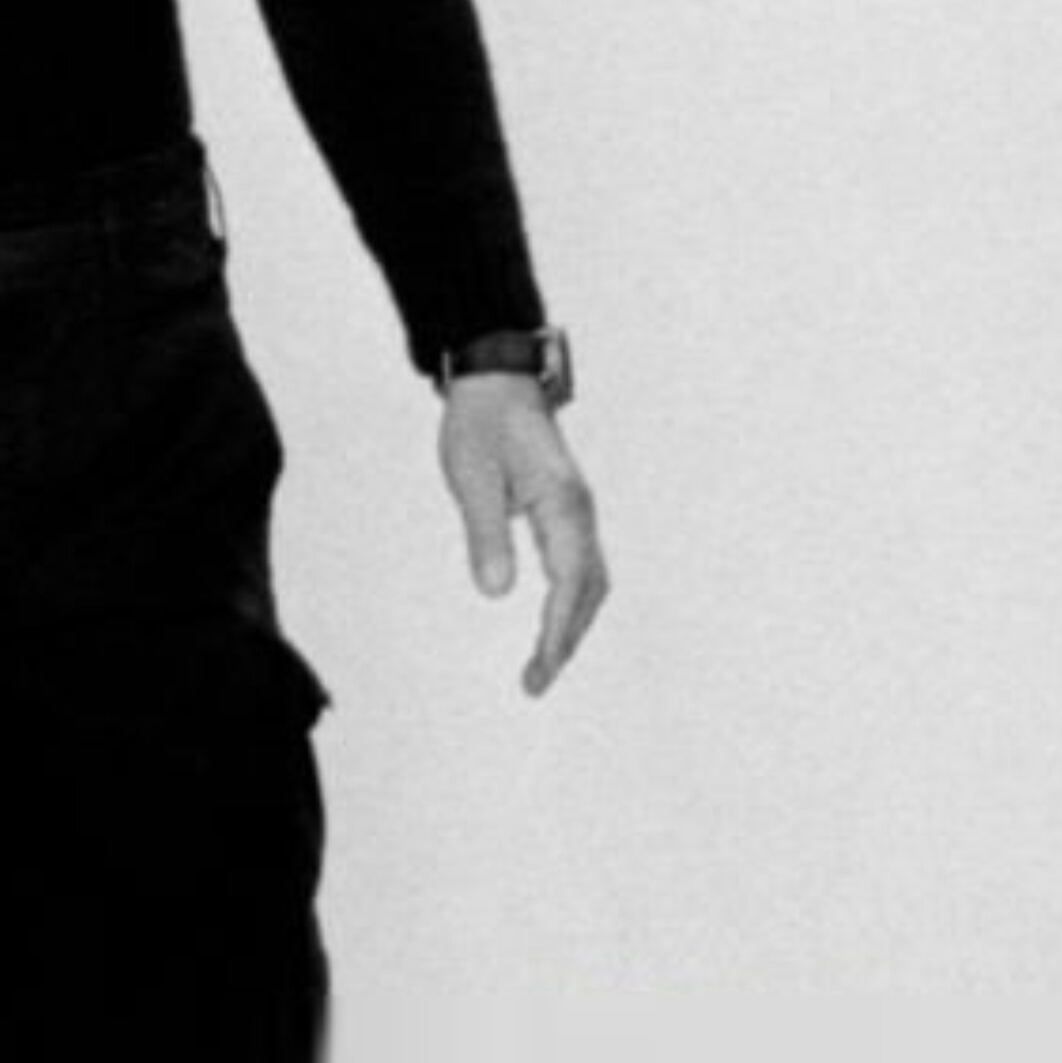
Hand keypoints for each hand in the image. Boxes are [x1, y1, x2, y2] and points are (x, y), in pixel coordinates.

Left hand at [439, 372, 608, 695]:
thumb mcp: (472, 478)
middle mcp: (580, 511)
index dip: (556, 632)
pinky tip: (551, 620)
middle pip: (588, 591)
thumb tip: (496, 593)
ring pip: (589, 581)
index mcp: (562, 504)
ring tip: (542, 664)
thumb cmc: (481, 423)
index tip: (538, 670)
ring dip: (571, 625)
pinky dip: (571, 602)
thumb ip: (485, 534)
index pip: (569, 583)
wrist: (496, 380)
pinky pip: (580, 566)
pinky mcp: (567, 509)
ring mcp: (578, 511)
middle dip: (566, 640)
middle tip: (534, 682)